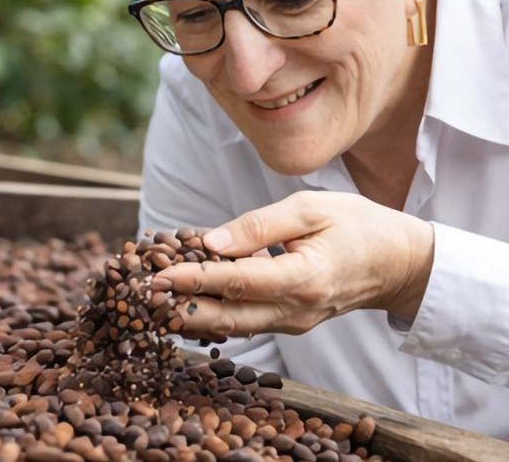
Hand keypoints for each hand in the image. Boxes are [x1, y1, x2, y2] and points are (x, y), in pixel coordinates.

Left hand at [151, 191, 433, 340]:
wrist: (399, 262)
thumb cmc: (357, 226)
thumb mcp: (310, 209)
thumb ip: (259, 226)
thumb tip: (210, 242)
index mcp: (305, 278)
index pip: (237, 282)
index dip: (193, 280)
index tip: (155, 276)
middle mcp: (296, 310)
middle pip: (227, 318)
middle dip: (179, 308)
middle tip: (139, 298)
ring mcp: (294, 323)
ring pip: (233, 328)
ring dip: (190, 317)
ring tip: (151, 303)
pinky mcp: (290, 323)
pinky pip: (245, 324)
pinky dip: (213, 315)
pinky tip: (185, 302)